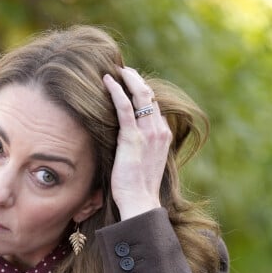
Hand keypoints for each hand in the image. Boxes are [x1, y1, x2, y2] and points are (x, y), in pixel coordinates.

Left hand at [103, 67, 171, 219]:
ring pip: (140, 95)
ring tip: (116, 71)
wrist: (140, 202)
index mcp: (163, 135)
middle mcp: (159, 130)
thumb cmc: (139, 187)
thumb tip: (139, 135)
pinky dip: (116, 91)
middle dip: (136, 79)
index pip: (154, 105)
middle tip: (124, 70)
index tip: (131, 84)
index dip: (143, 93)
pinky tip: (108, 80)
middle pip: (149, 95)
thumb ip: (146, 145)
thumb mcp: (146, 161)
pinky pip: (125, 107)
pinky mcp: (132, 137)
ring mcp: (148, 133)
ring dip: (128, 79)